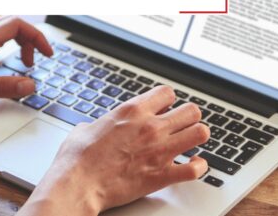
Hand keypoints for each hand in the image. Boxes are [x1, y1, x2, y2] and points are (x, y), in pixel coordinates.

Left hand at [0, 15, 51, 109]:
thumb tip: (29, 84)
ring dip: (16, 34)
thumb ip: (4, 87)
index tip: (46, 54)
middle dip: (30, 37)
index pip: (17, 25)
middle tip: (36, 57)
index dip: (37, 37)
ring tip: (21, 54)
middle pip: (11, 20)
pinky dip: (1, 37)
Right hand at [20, 86, 209, 214]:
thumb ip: (101, 122)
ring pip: (201, 133)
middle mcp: (151, 127)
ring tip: (189, 142)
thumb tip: (100, 126)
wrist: (76, 185)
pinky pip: (195, 169)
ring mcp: (160, 150)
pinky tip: (193, 164)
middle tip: (180, 126)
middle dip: (189, 118)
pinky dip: (199, 167)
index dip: (168, 101)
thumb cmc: (76, 159)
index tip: (164, 110)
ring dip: (197, 137)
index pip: (168, 93)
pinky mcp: (162, 175)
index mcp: (133, 111)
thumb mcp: (84, 128)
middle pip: (192, 110)